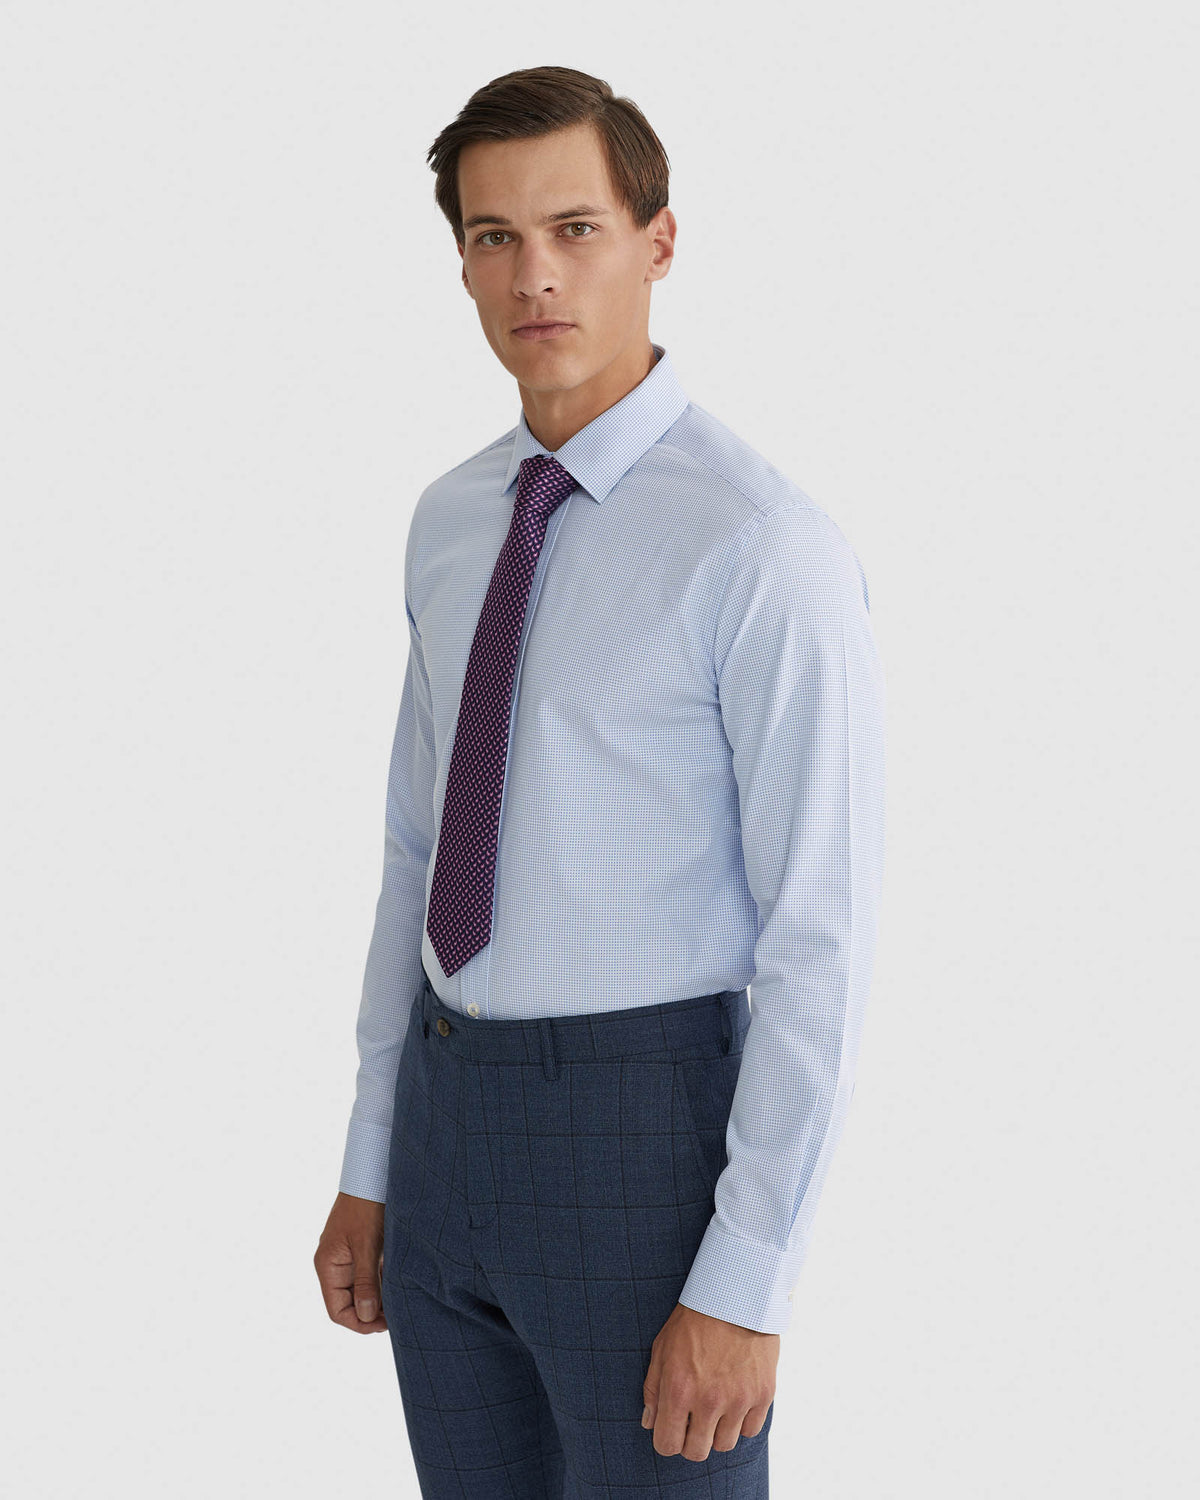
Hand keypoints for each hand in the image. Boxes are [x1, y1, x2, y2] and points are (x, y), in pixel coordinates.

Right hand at [314, 1191, 388, 1333]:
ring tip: (401, 1304)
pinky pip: (369, 1276)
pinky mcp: (362, 1249)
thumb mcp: (367, 1245)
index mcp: (328, 1266)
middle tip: (397, 1316)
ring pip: (361, 1291)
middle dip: (371, 1314)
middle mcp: (335, 1265)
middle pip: (349, 1303)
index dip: (358, 1323)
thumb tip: (366, 1317)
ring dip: (379, 1300)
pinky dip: (382, 1284)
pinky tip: (399, 1287)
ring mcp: (348, 1257)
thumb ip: (366, 1282)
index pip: (337, 1311)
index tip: (383, 1325)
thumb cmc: (365, 1206)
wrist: (372, 1173)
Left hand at [641, 1302, 777, 1460]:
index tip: (671, 1429)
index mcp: (678, 1390)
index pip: (667, 1445)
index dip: (666, 1440)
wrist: (736, 1295)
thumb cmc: (694, 1320)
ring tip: (716, 1406)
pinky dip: (742, 1421)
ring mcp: (739, 1400)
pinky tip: (736, 1399)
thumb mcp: (662, 1348)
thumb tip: (649, 1423)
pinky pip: (750, 1430)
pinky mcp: (763, 1394)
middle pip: (697, 1452)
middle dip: (691, 1441)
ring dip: (718, 1431)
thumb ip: (653, 1389)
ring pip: (725, 1445)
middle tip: (693, 1421)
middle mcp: (709, 1401)